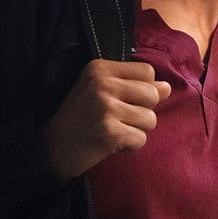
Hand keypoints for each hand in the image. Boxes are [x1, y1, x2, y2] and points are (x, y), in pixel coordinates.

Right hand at [42, 59, 171, 180]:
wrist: (50, 150)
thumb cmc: (80, 119)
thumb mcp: (102, 93)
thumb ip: (134, 86)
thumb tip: (167, 87)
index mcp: (100, 68)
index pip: (147, 71)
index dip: (144, 89)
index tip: (123, 100)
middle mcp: (103, 84)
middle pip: (153, 94)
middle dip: (142, 111)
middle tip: (117, 119)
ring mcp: (106, 108)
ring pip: (151, 119)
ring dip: (136, 130)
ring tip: (113, 131)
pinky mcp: (110, 132)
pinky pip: (141, 139)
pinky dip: (129, 146)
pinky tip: (110, 144)